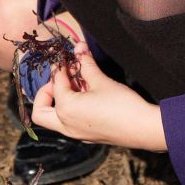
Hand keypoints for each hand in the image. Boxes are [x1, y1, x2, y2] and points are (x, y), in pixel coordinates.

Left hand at [31, 51, 166, 150]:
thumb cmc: (121, 105)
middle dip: (46, 93)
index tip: (68, 57)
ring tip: (78, 84)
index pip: (55, 83)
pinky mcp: (86, 136)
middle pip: (41, 111)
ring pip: (54, 118)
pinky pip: (68, 122)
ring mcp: (75, 133)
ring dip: (60, 100)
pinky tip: (87, 95)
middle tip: (61, 79)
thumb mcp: (101, 81)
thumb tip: (79, 47)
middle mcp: (66, 125)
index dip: (61, 67)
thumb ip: (86, 64)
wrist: (143, 129)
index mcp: (65, 109)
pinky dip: (70, 108)